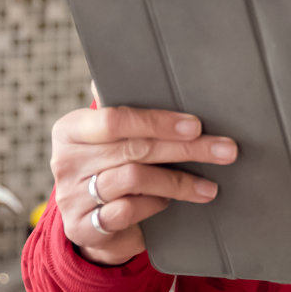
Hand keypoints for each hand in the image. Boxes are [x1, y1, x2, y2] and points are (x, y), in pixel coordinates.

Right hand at [49, 81, 237, 265]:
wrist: (90, 221)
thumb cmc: (110, 165)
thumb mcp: (112, 135)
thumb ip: (125, 107)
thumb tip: (144, 63)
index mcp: (70, 129)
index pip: (115, 119)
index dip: (159, 122)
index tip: (197, 126)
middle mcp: (65, 161)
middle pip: (135, 149)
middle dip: (187, 150)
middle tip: (225, 152)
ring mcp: (71, 197)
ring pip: (135, 180)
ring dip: (179, 183)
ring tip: (208, 186)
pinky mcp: (82, 228)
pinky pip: (127, 211)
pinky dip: (154, 205)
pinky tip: (168, 202)